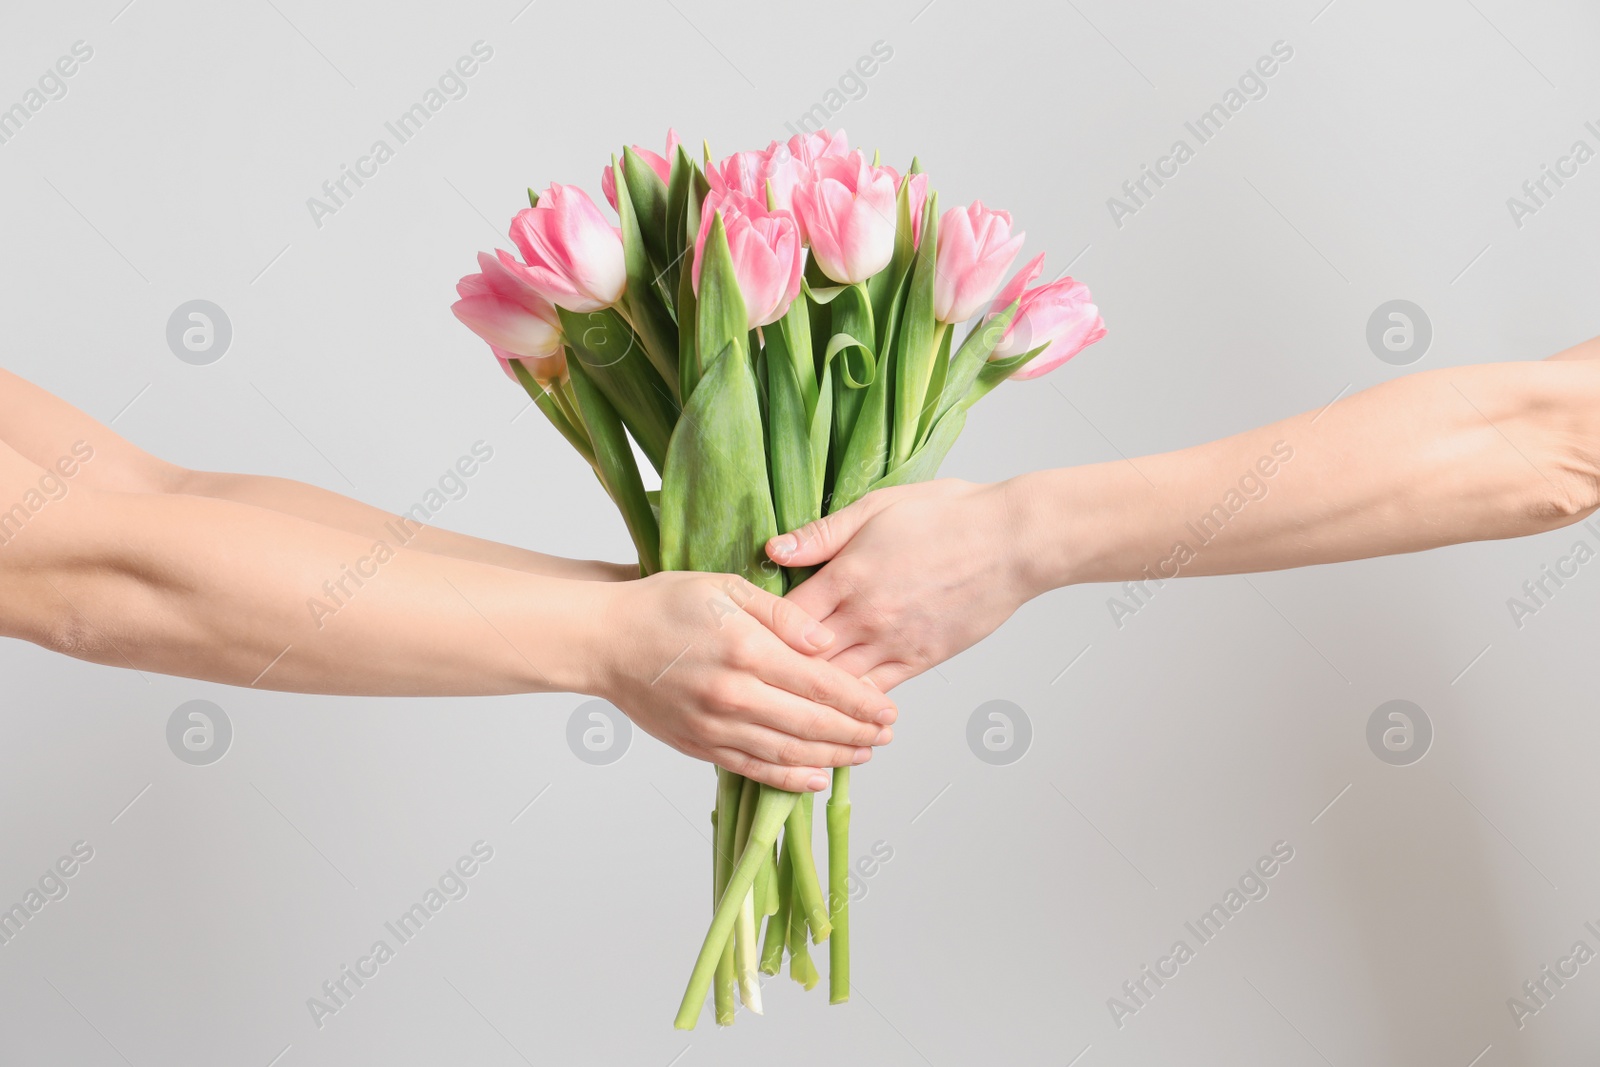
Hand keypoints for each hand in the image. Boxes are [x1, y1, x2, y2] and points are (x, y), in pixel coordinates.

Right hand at [590, 570, 897, 790]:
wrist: (604, 641)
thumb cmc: (664, 606)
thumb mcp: (726, 588)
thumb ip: (782, 615)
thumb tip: (826, 642)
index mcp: (747, 649)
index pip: (821, 682)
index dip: (861, 700)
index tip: (888, 707)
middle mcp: (734, 694)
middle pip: (813, 724)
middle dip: (857, 732)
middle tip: (887, 734)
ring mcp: (716, 725)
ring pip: (789, 753)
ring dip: (833, 757)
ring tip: (863, 754)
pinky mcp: (700, 745)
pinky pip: (755, 770)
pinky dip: (791, 780)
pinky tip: (818, 779)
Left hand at [766, 479, 1033, 689]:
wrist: (1013, 540)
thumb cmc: (947, 515)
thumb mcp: (876, 507)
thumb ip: (821, 534)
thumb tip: (773, 550)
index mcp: (847, 576)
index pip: (784, 617)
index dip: (760, 628)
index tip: (743, 636)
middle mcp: (865, 617)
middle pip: (803, 659)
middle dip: (774, 671)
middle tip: (747, 682)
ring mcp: (894, 643)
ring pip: (836, 685)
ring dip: (810, 697)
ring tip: (780, 707)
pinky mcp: (922, 659)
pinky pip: (877, 694)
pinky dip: (852, 705)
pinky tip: (833, 714)